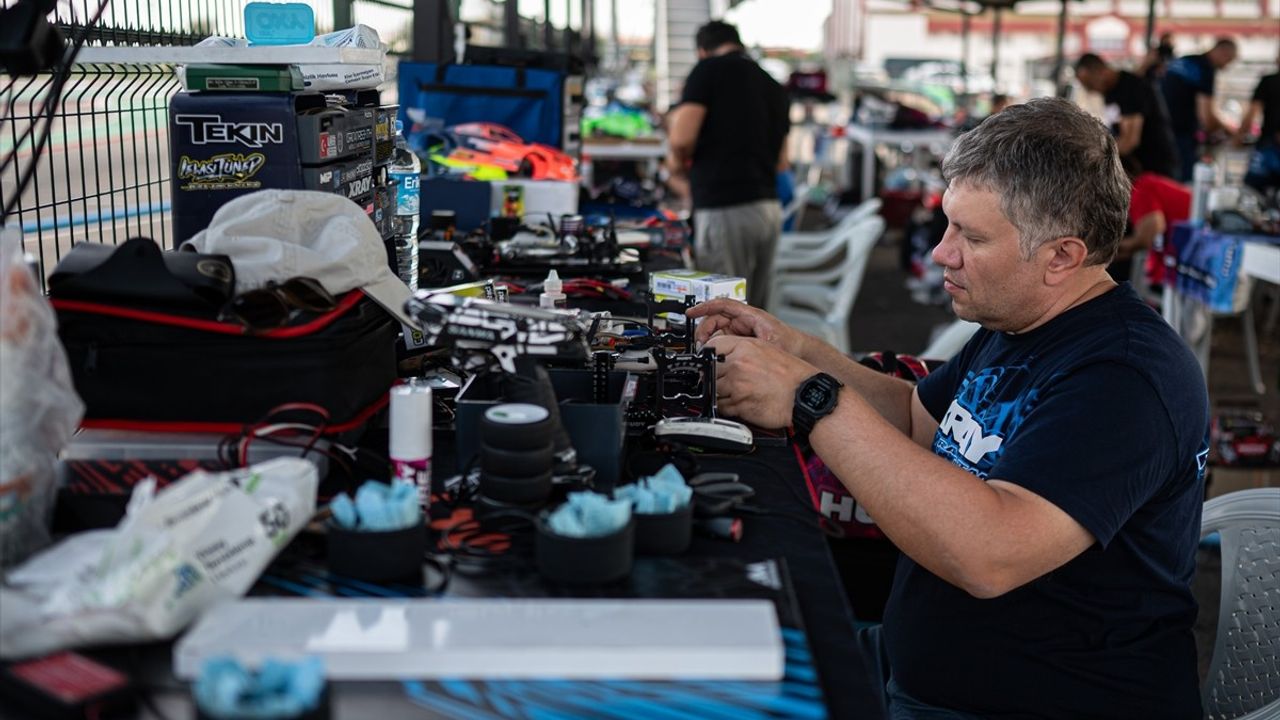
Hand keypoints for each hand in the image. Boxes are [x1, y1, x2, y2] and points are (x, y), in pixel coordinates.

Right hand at [688, 298, 805, 356]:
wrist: (801, 353)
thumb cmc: (790, 344)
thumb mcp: (770, 342)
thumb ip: (750, 344)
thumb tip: (729, 348)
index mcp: (750, 316)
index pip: (722, 305)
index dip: (705, 307)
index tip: (691, 312)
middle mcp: (744, 321)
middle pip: (715, 319)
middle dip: (704, 330)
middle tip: (700, 344)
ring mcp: (741, 331)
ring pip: (717, 332)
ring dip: (708, 341)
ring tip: (705, 352)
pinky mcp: (741, 342)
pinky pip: (723, 341)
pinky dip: (715, 347)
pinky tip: (713, 356)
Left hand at [707, 335, 818, 428]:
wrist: (805, 395)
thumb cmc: (791, 375)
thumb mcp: (766, 350)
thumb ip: (742, 349)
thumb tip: (722, 354)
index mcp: (745, 347)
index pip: (712, 346)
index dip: (709, 355)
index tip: (709, 361)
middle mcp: (738, 364)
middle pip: (709, 369)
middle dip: (714, 376)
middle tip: (725, 380)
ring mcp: (737, 385)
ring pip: (712, 389)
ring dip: (719, 392)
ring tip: (734, 392)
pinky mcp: (739, 405)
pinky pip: (721, 406)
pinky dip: (725, 407)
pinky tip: (738, 403)